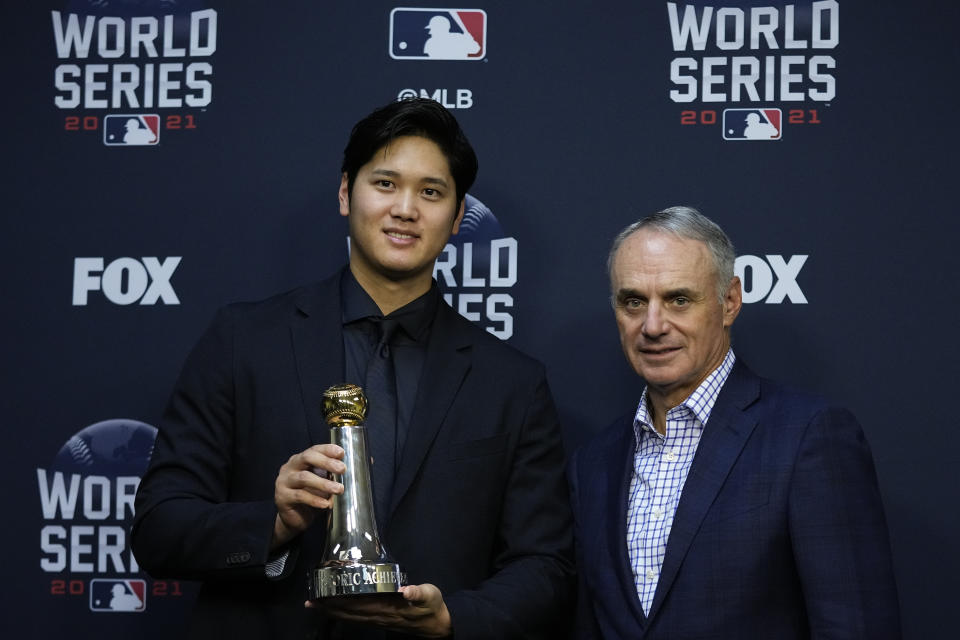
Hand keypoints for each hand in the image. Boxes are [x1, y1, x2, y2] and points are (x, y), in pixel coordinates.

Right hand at [271, 444, 344, 549]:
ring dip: (323, 483)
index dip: (327, 449)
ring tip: (339, 490)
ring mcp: (284, 481)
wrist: (294, 519)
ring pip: (304, 478)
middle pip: (307, 458)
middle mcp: (290, 467)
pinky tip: (326, 504)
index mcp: (301, 459)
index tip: (342, 453)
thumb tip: (369, 461)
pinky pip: (300, 496)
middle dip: (326, 462)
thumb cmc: (312, 496)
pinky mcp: (282, 497)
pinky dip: (315, 500)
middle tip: (343, 469)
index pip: (314, 449)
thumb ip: (339, 473)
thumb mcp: (326, 482)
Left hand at [308, 583, 451, 637]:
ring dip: (332, 612)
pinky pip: (356, 619)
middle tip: (310, 600)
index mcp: (388, 609)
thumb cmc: (433, 606)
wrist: (438, 625)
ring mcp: (378, 621)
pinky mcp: (380, 621)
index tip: (324, 596)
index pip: (358, 605)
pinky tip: (335, 611)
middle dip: (329, 607)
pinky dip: (343, 615)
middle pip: (349, 613)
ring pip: (350, 618)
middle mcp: (379, 616)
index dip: (340, 601)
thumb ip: (417, 592)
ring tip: (315, 606)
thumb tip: (405, 589)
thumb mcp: (430, 595)